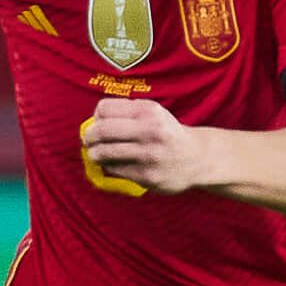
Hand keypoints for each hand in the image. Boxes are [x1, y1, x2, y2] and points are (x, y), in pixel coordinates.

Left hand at [82, 98, 215, 193]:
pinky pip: (115, 170)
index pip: (105, 109)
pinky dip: (108, 167)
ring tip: (95, 154)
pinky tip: (113, 165)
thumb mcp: (153, 113)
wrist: (196, 158)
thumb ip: (126, 112)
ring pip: (105, 152)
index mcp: (148, 111)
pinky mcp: (147, 175)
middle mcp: (150, 130)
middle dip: (89, 136)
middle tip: (88, 141)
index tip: (97, 123)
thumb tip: (94, 121)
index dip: (96, 117)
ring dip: (94, 154)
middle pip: (102, 130)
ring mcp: (149, 154)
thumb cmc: (167, 133)